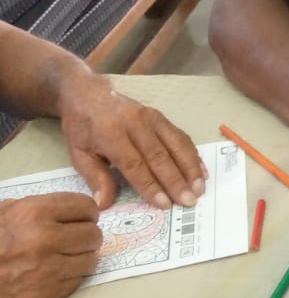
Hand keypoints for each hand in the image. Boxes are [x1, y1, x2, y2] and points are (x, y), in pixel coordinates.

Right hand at [0, 194, 102, 297]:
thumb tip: (72, 210)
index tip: (87, 216)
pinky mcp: (47, 292)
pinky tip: (59, 270)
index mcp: (35, 213)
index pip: (85, 207)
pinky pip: (78, 280)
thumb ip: (40, 206)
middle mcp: (45, 239)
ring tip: (70, 255)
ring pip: (90, 260)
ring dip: (84, 256)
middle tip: (80, 237)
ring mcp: (48, 268)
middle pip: (93, 234)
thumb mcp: (7, 210)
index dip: (88, 212)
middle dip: (88, 235)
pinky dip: (73, 275)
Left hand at [58, 78, 206, 209]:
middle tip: (189, 201)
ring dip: (190, 168)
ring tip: (199, 188)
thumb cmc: (83, 127)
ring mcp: (151, 117)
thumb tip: (105, 203)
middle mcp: (135, 123)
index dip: (150, 185)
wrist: (89, 93)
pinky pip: (181, 137)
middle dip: (176, 181)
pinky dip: (193, 155)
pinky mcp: (161, 116)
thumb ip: (94, 177)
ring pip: (176, 144)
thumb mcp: (79, 153)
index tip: (164, 204)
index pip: (134, 164)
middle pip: (159, 156)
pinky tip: (201, 171)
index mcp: (110, 133)